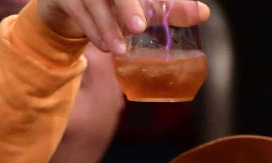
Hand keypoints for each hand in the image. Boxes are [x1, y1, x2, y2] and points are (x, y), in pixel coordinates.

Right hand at [39, 0, 208, 53]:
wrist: (68, 2)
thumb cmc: (112, 2)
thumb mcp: (141, 4)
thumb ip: (169, 8)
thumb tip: (204, 14)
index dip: (152, 1)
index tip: (153, 16)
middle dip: (125, 5)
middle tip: (138, 26)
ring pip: (93, 1)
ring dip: (106, 26)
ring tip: (119, 49)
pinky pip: (79, 12)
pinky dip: (92, 31)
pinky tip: (104, 47)